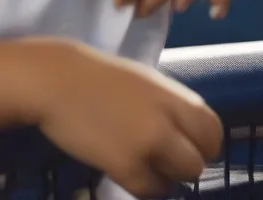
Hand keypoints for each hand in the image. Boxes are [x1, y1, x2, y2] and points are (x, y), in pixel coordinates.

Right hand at [35, 42, 221, 197]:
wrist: (50, 80)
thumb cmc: (91, 75)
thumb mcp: (138, 80)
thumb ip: (164, 104)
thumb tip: (181, 130)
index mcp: (169, 94)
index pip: (212, 130)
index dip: (202, 142)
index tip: (185, 143)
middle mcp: (165, 120)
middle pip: (199, 159)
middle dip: (183, 162)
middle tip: (160, 158)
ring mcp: (147, 144)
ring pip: (179, 177)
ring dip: (164, 175)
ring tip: (140, 163)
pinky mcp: (125, 165)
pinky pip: (150, 189)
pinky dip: (141, 184)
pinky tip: (123, 169)